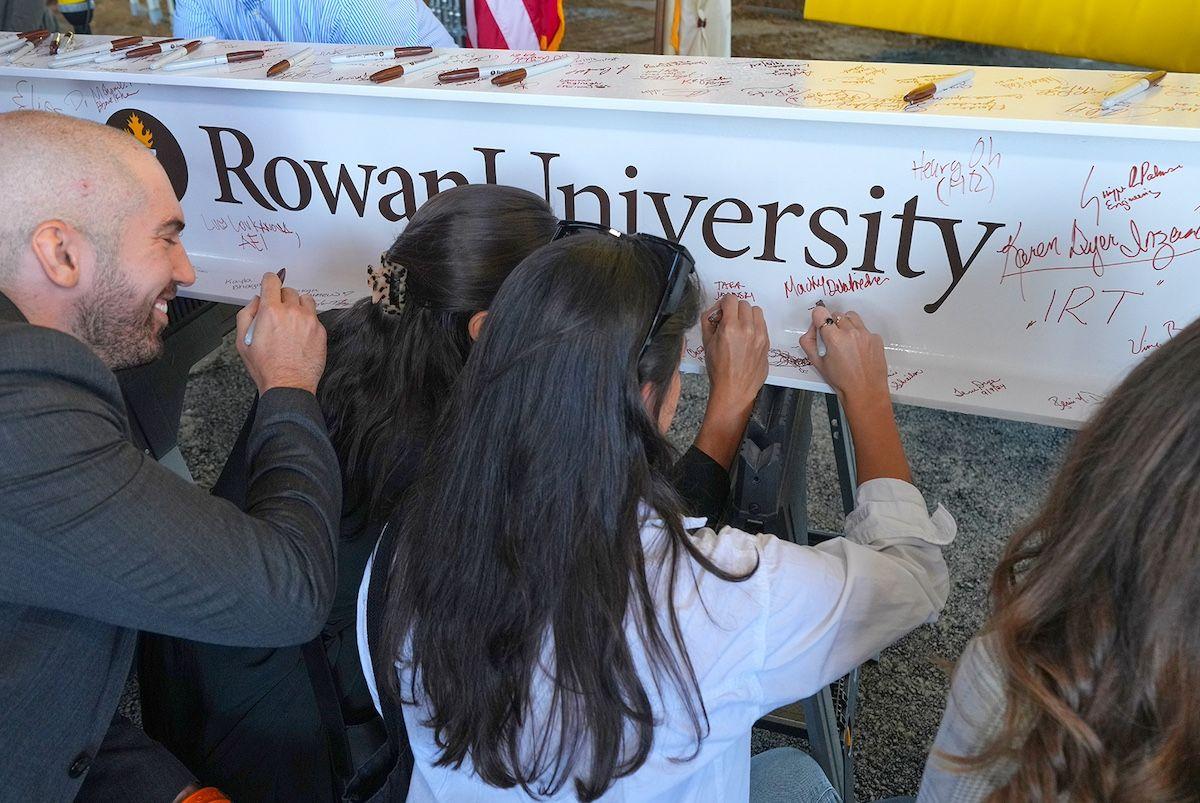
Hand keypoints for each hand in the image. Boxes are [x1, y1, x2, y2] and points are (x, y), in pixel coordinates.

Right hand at [236, 272, 326, 394]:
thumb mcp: (242, 340)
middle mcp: (292, 312)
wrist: (288, 385)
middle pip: (289, 290)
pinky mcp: (321, 331)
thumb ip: (247, 314)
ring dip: (298, 306)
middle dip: (282, 299)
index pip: (272, 281)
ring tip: (292, 322)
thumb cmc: (266, 367)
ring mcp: (309, 320)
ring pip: (305, 300)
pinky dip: (308, 321)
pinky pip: (315, 317)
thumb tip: (256, 301)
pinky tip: (300, 335)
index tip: (269, 283)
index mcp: (271, 311)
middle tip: (278, 313)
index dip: (269, 280)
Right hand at [692, 295, 768, 468]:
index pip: (731, 299)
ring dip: (748, 315)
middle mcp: (748, 328)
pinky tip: (748, 338)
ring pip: (756, 311)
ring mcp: (760, 336)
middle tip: (729, 321)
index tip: (722, 312)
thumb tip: (716, 311)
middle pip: (744, 303)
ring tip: (741, 328)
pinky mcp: (767, 343)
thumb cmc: (718, 369)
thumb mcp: (706, 343)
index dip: (724, 303)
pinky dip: (755, 326)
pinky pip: (763, 324)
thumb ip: (709, 321)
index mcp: (730, 327)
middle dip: (735, 309)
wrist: (734, 390)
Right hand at [799, 303, 909, 482]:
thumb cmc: (840, 388)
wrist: (868, 402)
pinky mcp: (878, 342)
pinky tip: (857, 352)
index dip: (817, 317)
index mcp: (834, 337)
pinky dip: (859, 336)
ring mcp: (867, 335)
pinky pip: (865, 331)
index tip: (816, 323)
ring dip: (846, 325)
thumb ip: (811, 346)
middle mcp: (852, 332)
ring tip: (844, 343)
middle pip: (837, 313)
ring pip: (853, 318)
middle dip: (831, 322)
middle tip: (829, 338)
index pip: (821, 311)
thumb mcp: (819, 368)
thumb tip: (809, 331)